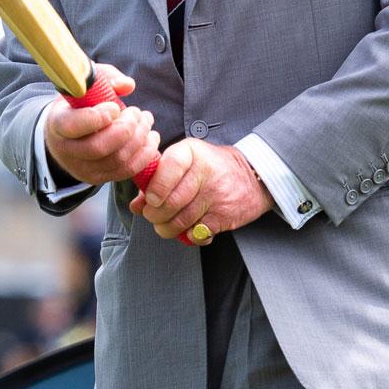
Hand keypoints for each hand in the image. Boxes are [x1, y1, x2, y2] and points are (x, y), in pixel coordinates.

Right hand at [43, 63, 159, 186]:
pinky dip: (144, 154)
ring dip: (140, 139)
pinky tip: (150, 137)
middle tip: (136, 112)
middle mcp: (67, 150)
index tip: (115, 107)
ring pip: (117, 160)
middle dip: (126, 129)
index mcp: (58, 124)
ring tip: (146, 121)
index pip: (74, 125)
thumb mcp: (85, 85)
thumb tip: (127, 85)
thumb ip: (106, 77)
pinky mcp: (98, 177)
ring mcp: (82, 168)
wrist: (66, 133)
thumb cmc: (77, 104)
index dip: (98, 117)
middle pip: (99, 147)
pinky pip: (126, 171)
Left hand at [130, 141, 273, 243]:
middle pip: (172, 201)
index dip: (156, 187)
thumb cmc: (210, 167)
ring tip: (164, 225)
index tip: (150, 200)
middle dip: (155, 214)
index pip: (170, 166)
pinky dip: (188, 236)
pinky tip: (187, 230)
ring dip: (167, 228)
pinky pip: (197, 232)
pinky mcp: (224, 216)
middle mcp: (205, 171)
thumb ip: (158, 180)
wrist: (252, 175)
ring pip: (182, 220)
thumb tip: (136, 206)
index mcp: (191, 152)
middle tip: (153, 216)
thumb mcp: (185, 162)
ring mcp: (216, 195)